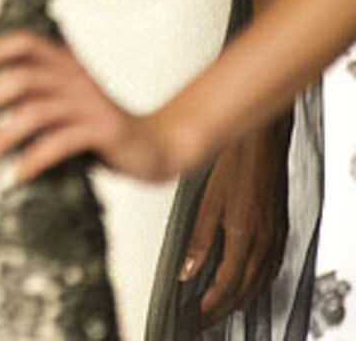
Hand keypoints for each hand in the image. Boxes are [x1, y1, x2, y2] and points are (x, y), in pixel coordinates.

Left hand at [0, 30, 179, 182]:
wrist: (156, 144)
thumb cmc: (97, 125)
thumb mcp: (64, 101)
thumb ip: (33, 94)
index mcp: (65, 64)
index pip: (25, 42)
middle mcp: (75, 79)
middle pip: (20, 80)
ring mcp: (90, 105)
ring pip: (35, 114)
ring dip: (0, 137)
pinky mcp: (103, 132)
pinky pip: (60, 142)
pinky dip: (34, 158)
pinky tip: (17, 175)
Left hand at [180, 126, 287, 324]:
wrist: (261, 147)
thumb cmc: (235, 167)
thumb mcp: (209, 203)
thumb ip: (199, 240)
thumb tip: (187, 269)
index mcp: (243, 236)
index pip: (227, 283)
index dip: (212, 303)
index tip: (197, 313)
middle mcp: (264, 241)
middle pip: (244, 288)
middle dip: (224, 308)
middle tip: (205, 319)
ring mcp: (275, 237)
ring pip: (259, 281)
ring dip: (241, 299)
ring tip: (222, 309)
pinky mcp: (279, 231)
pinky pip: (270, 267)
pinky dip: (256, 282)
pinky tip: (248, 284)